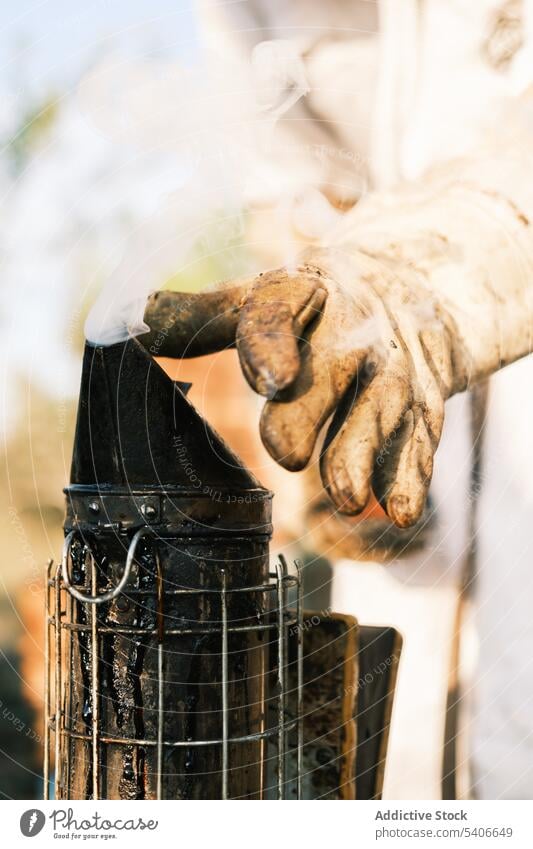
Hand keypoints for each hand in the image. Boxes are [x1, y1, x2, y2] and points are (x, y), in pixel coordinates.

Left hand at [142, 248, 458, 527]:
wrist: (413, 288)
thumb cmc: (315, 305)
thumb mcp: (263, 296)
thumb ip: (203, 315)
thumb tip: (135, 317)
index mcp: (302, 294)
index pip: (280, 310)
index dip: (273, 341)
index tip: (269, 375)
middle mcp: (353, 328)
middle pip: (336, 366)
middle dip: (313, 410)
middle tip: (286, 456)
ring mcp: (394, 366)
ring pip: (383, 407)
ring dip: (366, 452)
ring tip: (346, 498)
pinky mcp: (424, 404)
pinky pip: (421, 440)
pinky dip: (411, 476)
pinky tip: (399, 513)